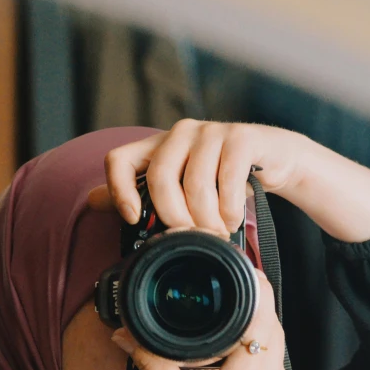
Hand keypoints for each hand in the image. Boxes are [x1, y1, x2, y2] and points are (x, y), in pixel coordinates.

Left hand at [88, 120, 304, 233]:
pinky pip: (228, 183)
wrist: (276, 159)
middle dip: (175, 218)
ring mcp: (211, 132)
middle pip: (160, 179)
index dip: (119, 190)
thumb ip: (141, 192)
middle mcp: (180, 133)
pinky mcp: (241, 138)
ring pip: (196, 186)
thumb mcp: (181, 186)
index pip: (120, 160)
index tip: (133, 218)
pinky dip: (230, 211)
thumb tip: (93, 200)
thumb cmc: (223, 178)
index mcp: (158, 146)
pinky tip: (233, 219)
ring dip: (208, 220)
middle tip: (192, 236)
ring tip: (217, 232)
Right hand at [112, 270, 293, 369]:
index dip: (258, 291)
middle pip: (275, 333)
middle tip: (239, 293)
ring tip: (237, 332)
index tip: (246, 273)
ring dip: (261, 342)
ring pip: (279, 358)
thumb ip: (150, 361)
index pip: (264, 320)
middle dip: (259, 310)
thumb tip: (125, 334)